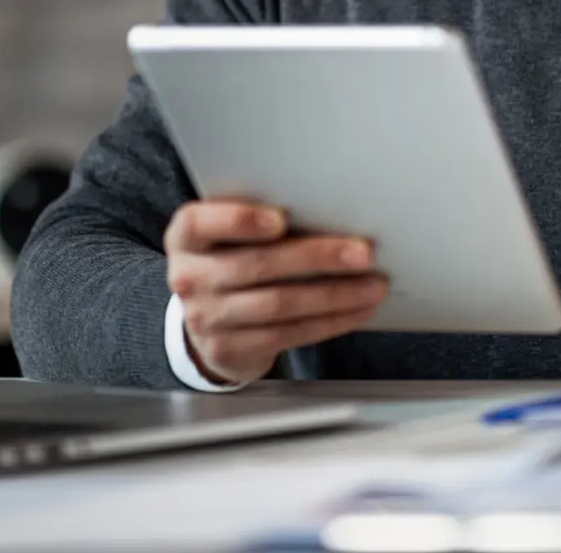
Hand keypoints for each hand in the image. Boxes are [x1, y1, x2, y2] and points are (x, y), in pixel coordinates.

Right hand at [164, 199, 386, 386]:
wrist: (207, 321)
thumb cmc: (231, 261)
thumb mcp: (230, 236)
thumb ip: (262, 221)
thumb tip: (331, 212)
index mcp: (188, 237)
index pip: (200, 223)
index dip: (238, 220)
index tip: (280, 219)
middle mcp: (190, 276)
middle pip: (257, 264)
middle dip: (317, 257)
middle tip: (362, 253)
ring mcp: (206, 317)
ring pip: (279, 304)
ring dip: (334, 295)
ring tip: (372, 286)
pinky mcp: (230, 349)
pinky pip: (287, 334)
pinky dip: (329, 322)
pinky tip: (355, 310)